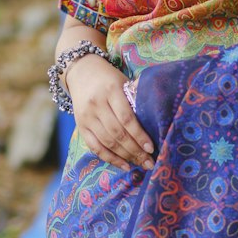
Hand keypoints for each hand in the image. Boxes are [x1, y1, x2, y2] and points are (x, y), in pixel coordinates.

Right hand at [64, 53, 154, 170]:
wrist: (81, 72)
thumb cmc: (109, 78)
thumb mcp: (123, 82)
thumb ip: (136, 98)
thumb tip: (157, 120)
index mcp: (111, 90)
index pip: (126, 118)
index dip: (139, 135)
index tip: (151, 148)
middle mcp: (97, 104)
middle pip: (117, 133)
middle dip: (135, 150)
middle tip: (149, 162)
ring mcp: (86, 117)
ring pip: (107, 142)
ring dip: (125, 157)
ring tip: (140, 164)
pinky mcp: (80, 126)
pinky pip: (95, 147)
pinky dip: (110, 158)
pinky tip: (124, 165)